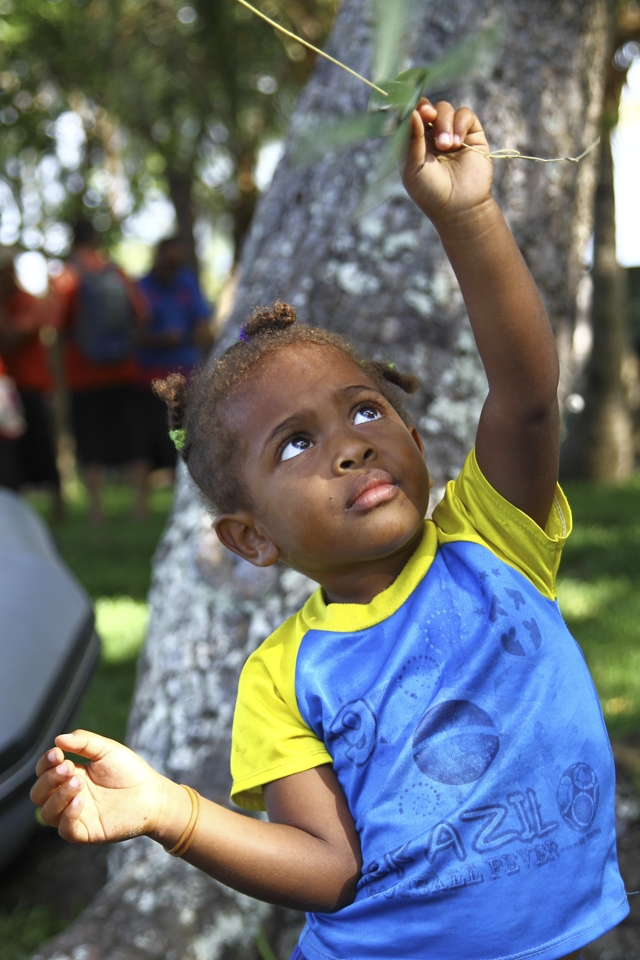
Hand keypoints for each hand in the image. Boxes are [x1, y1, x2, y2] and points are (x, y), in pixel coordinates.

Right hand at [30, 730, 165, 843]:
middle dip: (48, 779)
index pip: (44, 772)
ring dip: (57, 796)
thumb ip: (83, 742)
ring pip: (47, 813)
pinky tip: (80, 800)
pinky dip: (67, 815)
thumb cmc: (130, 771)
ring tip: (78, 781)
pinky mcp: (86, 832)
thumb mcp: (106, 750)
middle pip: (38, 794)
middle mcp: (68, 797)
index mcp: (71, 775)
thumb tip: (58, 739)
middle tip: (68, 767)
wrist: (152, 794)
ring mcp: (76, 815)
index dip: (45, 763)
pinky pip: (65, 830)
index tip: (57, 753)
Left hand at [402, 99, 493, 226]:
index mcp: (413, 143)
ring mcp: (451, 134)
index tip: (412, 112)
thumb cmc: (431, 192)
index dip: (409, 108)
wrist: (459, 208)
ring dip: (444, 123)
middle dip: (427, 109)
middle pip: (427, 107)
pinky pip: (465, 115)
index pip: (409, 116)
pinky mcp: (471, 134)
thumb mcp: (413, 168)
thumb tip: (412, 112)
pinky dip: (460, 123)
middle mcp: (431, 136)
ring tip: (446, 146)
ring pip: (445, 109)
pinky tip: (456, 142)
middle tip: (429, 116)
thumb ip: (411, 140)